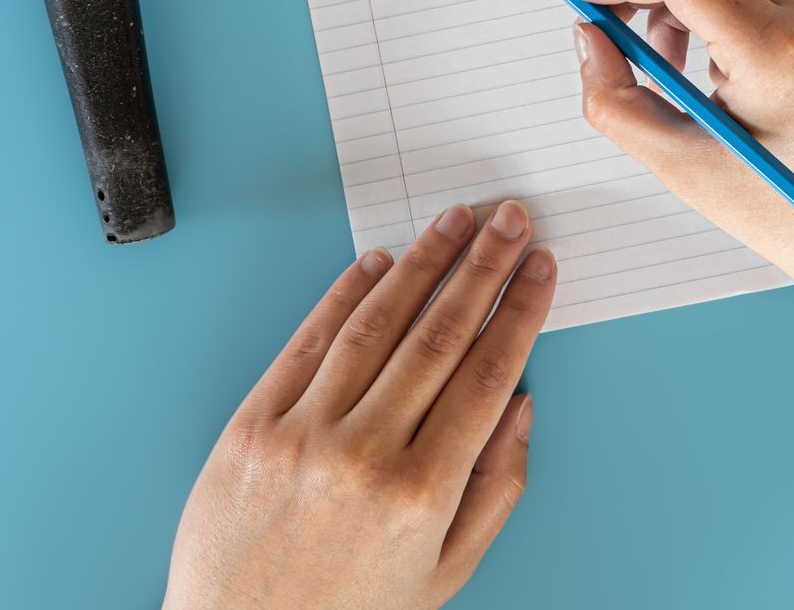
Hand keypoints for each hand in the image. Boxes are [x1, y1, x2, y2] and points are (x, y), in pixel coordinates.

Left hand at [164, 201, 552, 609]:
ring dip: (424, 263)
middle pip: (439, 335)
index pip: (487, 374)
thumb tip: (521, 407)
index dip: (520, 311)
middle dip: (484, 268)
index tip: (542, 269)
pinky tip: (381, 263)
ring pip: (376, 325)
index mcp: (422, 493)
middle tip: (511, 221)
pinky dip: (346, 295)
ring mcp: (303, 434)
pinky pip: (308, 342)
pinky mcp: (252, 425)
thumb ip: (496, 489)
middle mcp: (364, 454)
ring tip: (456, 222)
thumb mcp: (446, 571)